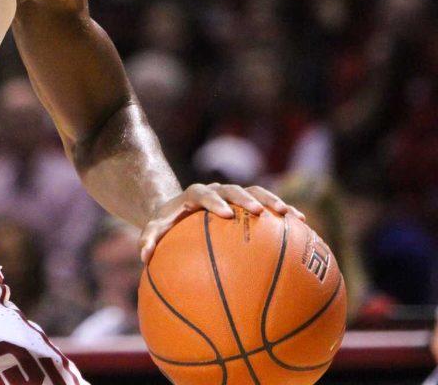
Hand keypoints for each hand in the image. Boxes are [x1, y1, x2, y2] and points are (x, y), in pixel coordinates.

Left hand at [138, 183, 305, 263]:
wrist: (181, 210)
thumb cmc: (168, 224)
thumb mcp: (155, 230)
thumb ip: (149, 240)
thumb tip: (143, 257)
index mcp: (194, 195)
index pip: (203, 193)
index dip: (214, 201)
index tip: (225, 214)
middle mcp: (216, 192)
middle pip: (232, 189)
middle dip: (246, 199)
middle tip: (259, 212)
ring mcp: (234, 196)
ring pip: (255, 191)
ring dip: (272, 200)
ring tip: (290, 215)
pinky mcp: (248, 203)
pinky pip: (268, 204)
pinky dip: (283, 212)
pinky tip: (302, 224)